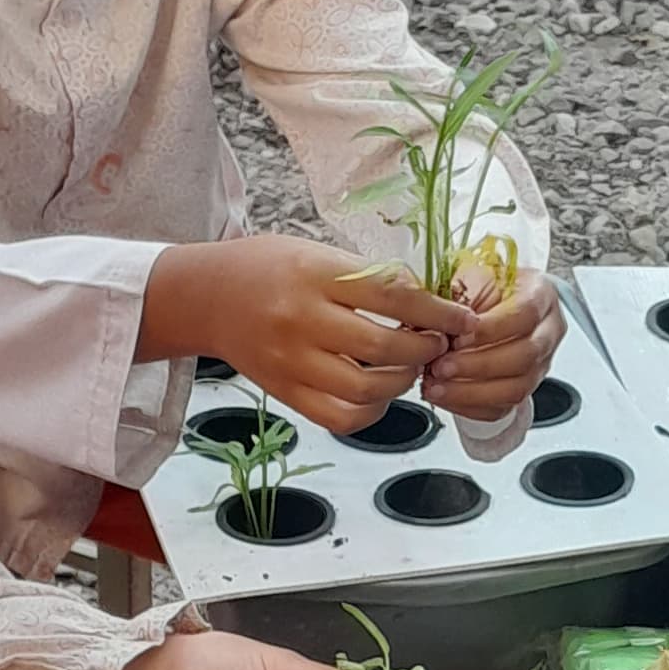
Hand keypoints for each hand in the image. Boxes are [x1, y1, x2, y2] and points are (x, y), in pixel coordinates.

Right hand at [144, 235, 468, 435]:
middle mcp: (302, 320)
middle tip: (438, 344)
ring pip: (365, 390)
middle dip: (426, 350)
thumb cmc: (268, 267)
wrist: (207, 297)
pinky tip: (379, 393)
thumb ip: (368, 278)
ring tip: (410, 367)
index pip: (392, 296)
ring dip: (403, 383)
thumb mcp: (318, 253)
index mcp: (315, 275)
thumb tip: (430, 303)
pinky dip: (372, 411)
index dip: (437, 312)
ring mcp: (291, 361)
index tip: (461, 319)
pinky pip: (340, 417)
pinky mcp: (285, 392)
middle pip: (383, 348)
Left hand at [422, 269, 566, 421]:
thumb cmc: (481, 288)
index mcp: (540, 295)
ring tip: (436, 385)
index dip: (491, 329)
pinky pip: (501, 408)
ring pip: (516, 389)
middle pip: (524, 356)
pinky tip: (444, 396)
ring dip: (471, 392)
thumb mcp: (471, 275)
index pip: (524, 315)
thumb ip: (462, 294)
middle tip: (441, 366)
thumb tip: (442, 319)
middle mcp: (547, 332)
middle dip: (478, 365)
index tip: (458, 336)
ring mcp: (539, 365)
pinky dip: (469, 406)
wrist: (485, 307)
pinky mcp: (522, 389)